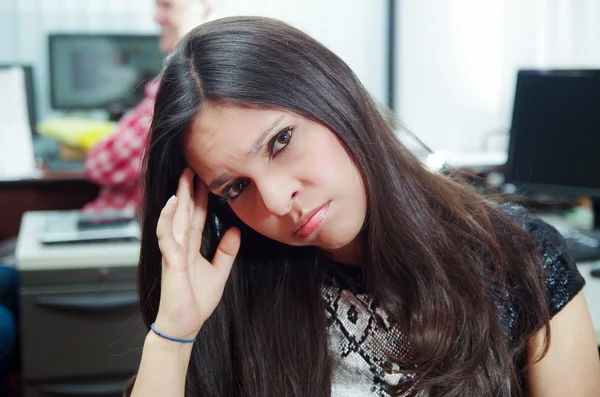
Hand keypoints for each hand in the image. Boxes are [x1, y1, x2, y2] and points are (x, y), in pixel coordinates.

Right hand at [153, 168, 240, 339]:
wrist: (184, 325)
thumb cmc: (196, 301)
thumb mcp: (219, 272)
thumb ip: (226, 252)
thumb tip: (235, 231)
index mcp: (191, 247)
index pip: (197, 216)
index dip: (201, 197)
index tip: (207, 178)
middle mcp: (181, 245)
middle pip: (185, 211)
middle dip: (189, 189)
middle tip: (193, 166)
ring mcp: (174, 251)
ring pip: (176, 218)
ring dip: (179, 196)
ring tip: (184, 175)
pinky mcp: (170, 260)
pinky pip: (167, 235)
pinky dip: (167, 219)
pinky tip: (172, 203)